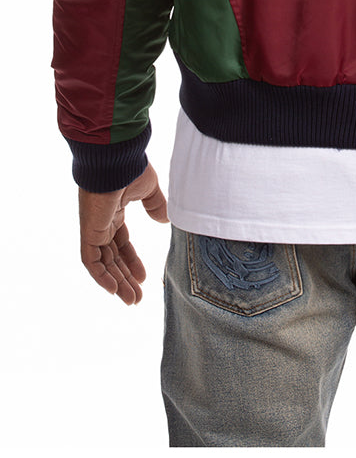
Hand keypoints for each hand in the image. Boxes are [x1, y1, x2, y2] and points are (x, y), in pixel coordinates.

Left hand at [78, 162, 168, 304]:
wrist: (116, 158)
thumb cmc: (131, 168)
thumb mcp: (149, 189)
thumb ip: (155, 205)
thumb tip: (164, 220)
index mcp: (114, 211)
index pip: (120, 242)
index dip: (131, 260)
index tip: (143, 276)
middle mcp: (102, 221)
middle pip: (111, 257)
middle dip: (124, 277)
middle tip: (137, 297)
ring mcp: (94, 227)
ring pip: (102, 263)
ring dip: (116, 282)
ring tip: (131, 299)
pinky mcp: (89, 230)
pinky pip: (90, 260)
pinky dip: (101, 276)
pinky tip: (114, 289)